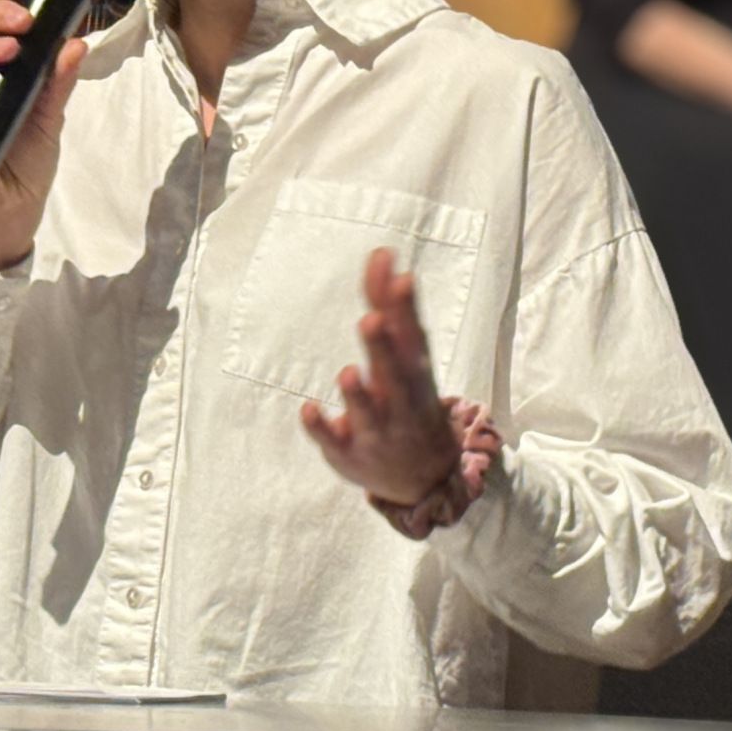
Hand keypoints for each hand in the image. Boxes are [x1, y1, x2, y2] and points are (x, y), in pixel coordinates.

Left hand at [300, 249, 459, 505]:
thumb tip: (381, 253)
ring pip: (368, 414)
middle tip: (371, 319)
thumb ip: (389, 305)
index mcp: (415, 373)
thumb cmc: (408, 399)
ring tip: (348, 372)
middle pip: (394, 375)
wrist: (423, 477)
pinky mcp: (350, 455)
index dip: (405, 308)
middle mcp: (400, 402)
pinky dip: (323, 428)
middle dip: (383, 349)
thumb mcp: (405, 355)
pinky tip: (308, 409)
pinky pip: (335, 443)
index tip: (402, 276)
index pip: (412, 337)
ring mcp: (377, 431)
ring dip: (358, 395)